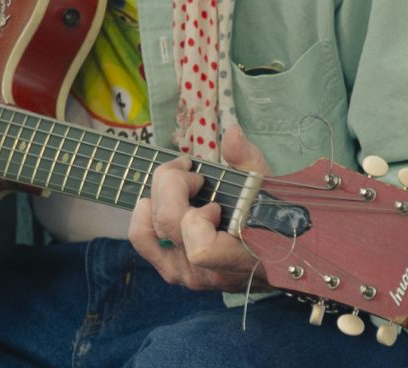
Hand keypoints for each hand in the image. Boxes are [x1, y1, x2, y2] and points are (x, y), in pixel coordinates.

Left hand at [128, 124, 271, 291]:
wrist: (265, 256)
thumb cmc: (266, 219)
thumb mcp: (263, 186)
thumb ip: (247, 160)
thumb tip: (232, 134)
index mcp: (234, 259)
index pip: (200, 248)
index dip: (200, 217)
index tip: (215, 202)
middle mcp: (203, 273)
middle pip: (166, 223)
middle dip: (175, 184)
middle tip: (195, 176)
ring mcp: (182, 273)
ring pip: (146, 228)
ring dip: (159, 195)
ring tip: (181, 186)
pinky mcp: (167, 267)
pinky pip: (141, 236)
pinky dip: (147, 211)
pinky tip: (165, 199)